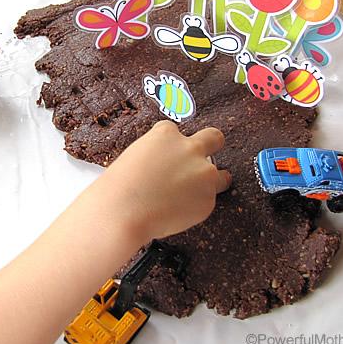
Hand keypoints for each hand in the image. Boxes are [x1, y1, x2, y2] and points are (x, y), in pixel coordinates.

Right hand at [90, 121, 230, 241]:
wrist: (125, 211)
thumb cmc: (121, 186)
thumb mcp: (134, 157)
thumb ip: (155, 155)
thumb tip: (164, 166)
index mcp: (167, 134)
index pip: (175, 132)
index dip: (171, 145)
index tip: (167, 156)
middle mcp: (190, 149)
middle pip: (214, 138)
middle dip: (213, 145)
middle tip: (206, 157)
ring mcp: (203, 173)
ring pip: (221, 176)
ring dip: (210, 183)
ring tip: (193, 196)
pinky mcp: (208, 199)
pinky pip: (206, 202)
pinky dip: (195, 207)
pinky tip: (176, 212)